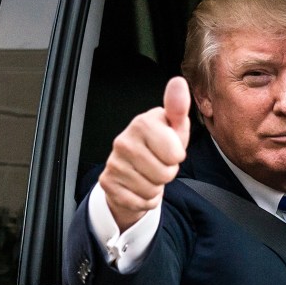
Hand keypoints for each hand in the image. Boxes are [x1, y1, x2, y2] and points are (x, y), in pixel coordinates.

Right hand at [99, 76, 191, 230]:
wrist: (132, 171)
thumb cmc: (158, 147)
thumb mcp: (173, 128)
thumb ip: (178, 108)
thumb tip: (178, 82)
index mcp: (142, 123)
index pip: (176, 153)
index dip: (177, 156)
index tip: (169, 149)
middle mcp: (123, 141)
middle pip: (166, 173)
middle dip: (168, 173)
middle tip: (158, 164)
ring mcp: (113, 163)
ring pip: (153, 189)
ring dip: (156, 187)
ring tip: (148, 174)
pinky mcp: (107, 184)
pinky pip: (140, 202)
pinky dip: (145, 200)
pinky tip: (139, 186)